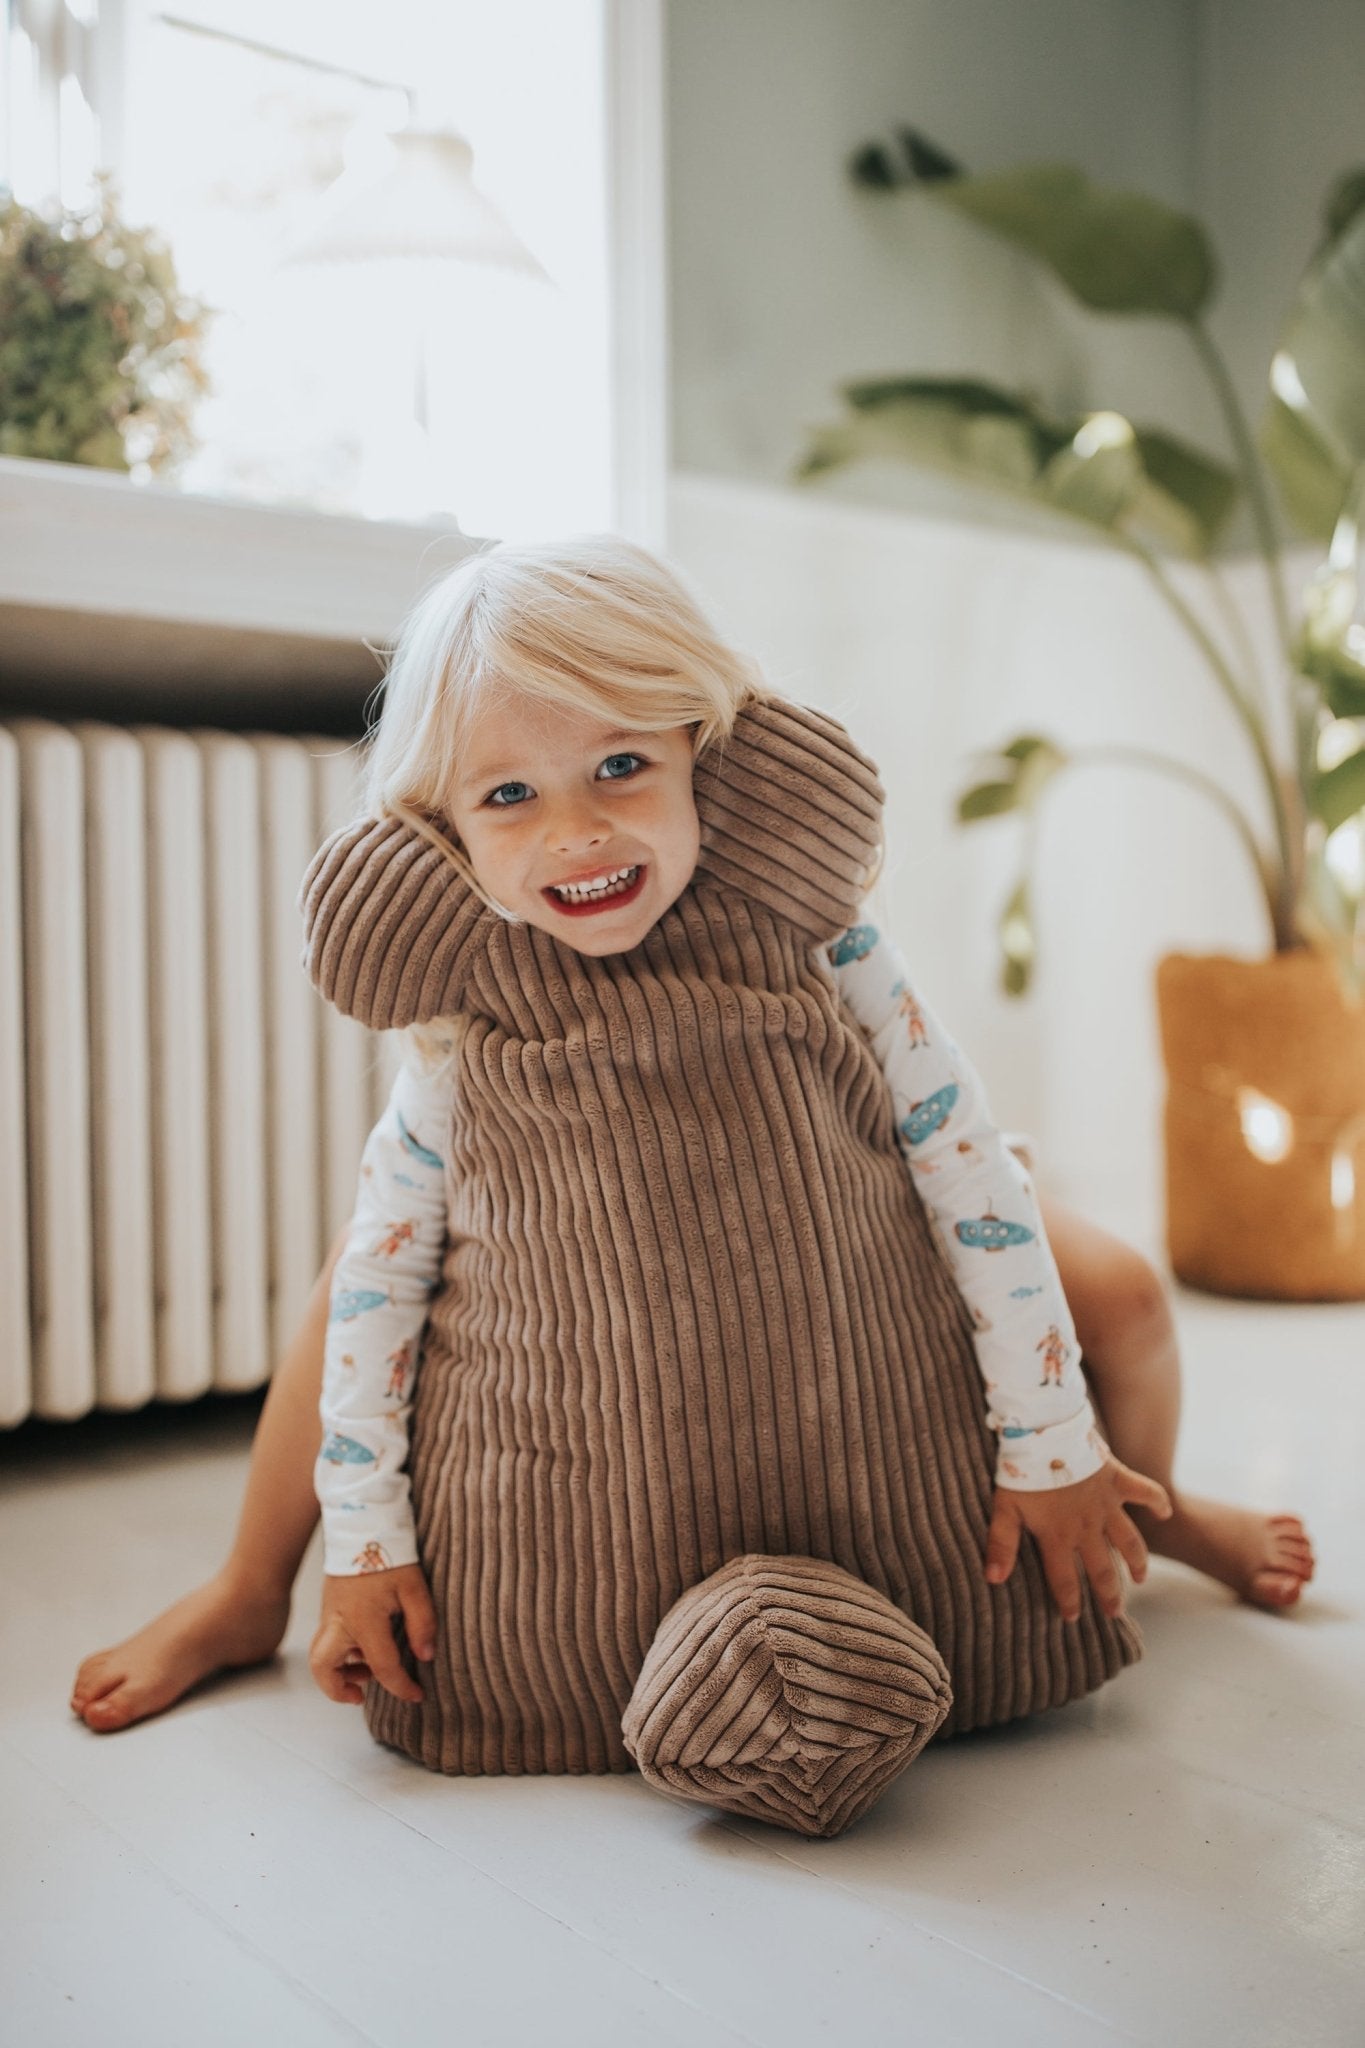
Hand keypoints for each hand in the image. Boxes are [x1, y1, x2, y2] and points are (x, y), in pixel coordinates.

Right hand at [310, 1564, 436, 1704]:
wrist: (363, 1523)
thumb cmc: (390, 1553)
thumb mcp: (414, 1587)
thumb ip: (422, 1624)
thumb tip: (424, 1657)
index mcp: (363, 1619)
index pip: (382, 1667)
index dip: (402, 1687)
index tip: (417, 1696)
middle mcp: (338, 1621)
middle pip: (322, 1668)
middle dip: (338, 1690)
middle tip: (362, 1694)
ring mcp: (329, 1613)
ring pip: (320, 1657)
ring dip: (339, 1672)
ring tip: (368, 1671)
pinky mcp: (328, 1606)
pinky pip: (327, 1641)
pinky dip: (341, 1654)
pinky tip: (364, 1648)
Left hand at [984, 1457, 1172, 1621]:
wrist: (1045, 1432)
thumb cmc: (1022, 1470)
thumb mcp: (1004, 1508)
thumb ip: (1001, 1544)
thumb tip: (992, 1579)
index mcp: (1058, 1535)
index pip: (1064, 1578)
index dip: (1068, 1600)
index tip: (1072, 1618)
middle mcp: (1087, 1526)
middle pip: (1102, 1568)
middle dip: (1109, 1593)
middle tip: (1114, 1613)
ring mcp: (1107, 1505)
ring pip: (1129, 1541)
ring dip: (1136, 1562)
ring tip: (1140, 1580)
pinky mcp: (1118, 1480)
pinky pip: (1146, 1492)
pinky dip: (1158, 1501)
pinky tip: (1166, 1514)